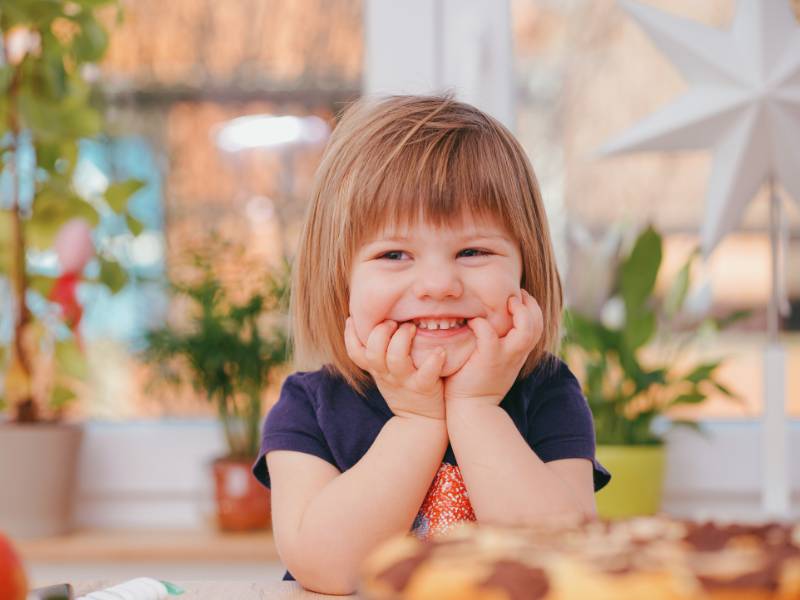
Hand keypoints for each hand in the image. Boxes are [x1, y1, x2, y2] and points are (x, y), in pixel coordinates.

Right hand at [344, 317, 447, 420]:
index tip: (354, 318)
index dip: (350, 335)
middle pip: (373, 352)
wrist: (421, 421)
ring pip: (396, 359)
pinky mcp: (423, 387)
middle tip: (394, 322)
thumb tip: (377, 320)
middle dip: (381, 332)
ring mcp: (404, 381)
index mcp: (376, 368)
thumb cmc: (404, 387)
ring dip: (402, 339)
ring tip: (412, 327)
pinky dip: (433, 361)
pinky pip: (426, 374)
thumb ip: (380, 351)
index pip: (355, 352)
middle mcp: (386, 374)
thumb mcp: (385, 372)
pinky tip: (440, 351)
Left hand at [443, 289, 543, 408]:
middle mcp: (516, 353)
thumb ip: (498, 344)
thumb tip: (490, 323)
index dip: (532, 308)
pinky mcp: (488, 360)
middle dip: (530, 305)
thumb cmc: (477, 383)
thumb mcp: (495, 362)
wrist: (472, 410)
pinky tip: (473, 322)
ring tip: (506, 302)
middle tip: (516, 295)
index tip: (519, 298)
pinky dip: (482, 324)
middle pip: (537, 324)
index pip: (537, 325)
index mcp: (518, 352)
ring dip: (519, 312)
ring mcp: (505, 357)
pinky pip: (489, 335)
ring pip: (526, 329)